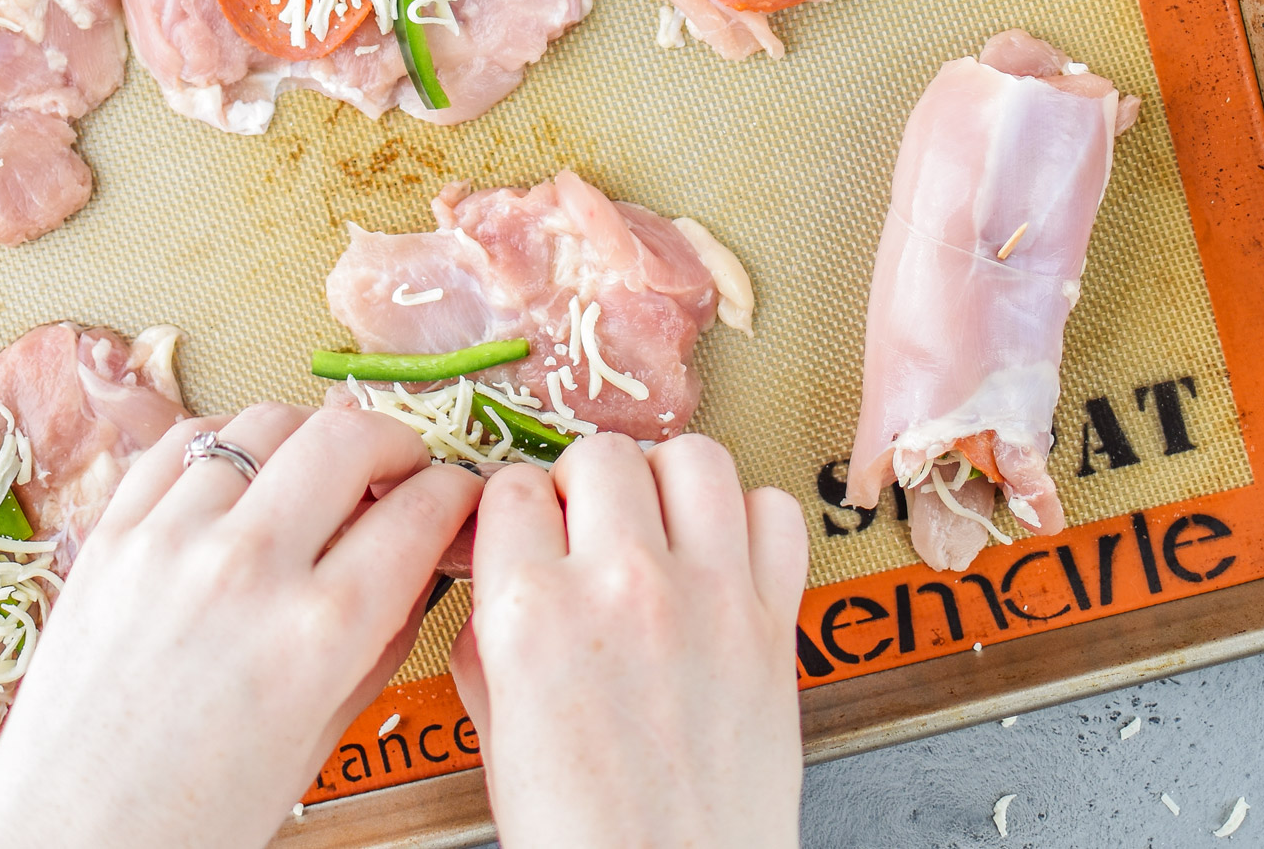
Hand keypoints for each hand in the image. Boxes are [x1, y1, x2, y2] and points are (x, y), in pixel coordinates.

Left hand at [0, 402, 480, 848]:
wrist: (70, 835)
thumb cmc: (200, 812)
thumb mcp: (323, 734)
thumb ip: (383, 637)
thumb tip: (422, 563)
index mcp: (321, 632)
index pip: (423, 509)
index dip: (457, 493)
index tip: (458, 498)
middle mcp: (250, 568)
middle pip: (352, 437)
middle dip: (397, 445)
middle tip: (398, 473)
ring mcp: (173, 541)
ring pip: (268, 423)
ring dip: (310, 441)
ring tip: (315, 478)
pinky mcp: (113, 535)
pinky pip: (183, 443)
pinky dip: (228, 448)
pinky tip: (242, 483)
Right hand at [451, 433, 807, 848]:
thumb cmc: (585, 838)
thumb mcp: (494, 734)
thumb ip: (488, 640)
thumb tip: (498, 580)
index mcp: (532, 612)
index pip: (512, 487)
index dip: (515, 508)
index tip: (526, 527)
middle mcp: (622, 585)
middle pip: (602, 454)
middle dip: (585, 483)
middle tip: (588, 525)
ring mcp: (709, 595)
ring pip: (694, 456)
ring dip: (667, 481)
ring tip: (658, 524)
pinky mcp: (774, 620)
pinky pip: (774, 513)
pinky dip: (749, 520)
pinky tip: (723, 555)